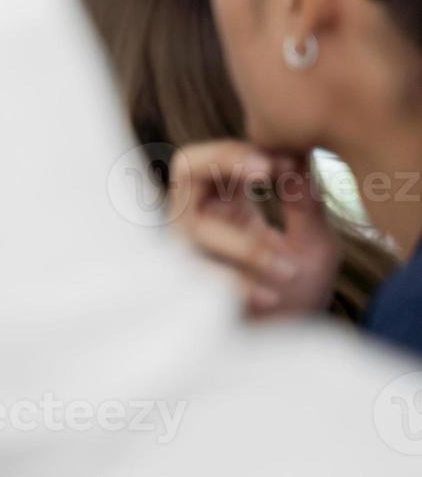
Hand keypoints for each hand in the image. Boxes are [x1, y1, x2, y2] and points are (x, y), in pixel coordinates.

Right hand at [168, 142, 339, 318]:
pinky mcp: (185, 289)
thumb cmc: (296, 291)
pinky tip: (266, 297)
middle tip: (265, 170)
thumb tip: (296, 154)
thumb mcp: (312, 243)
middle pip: (186, 170)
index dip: (239, 151)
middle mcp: (197, 220)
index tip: (280, 162)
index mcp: (223, 202)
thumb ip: (304, 203)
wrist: (288, 347)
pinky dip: (231, 284)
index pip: (215, 158)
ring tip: (287, 269)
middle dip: (223, 164)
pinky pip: (195, 277)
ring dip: (243, 244)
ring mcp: (186, 253)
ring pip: (195, 230)